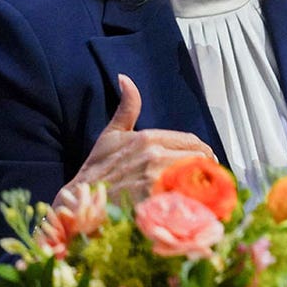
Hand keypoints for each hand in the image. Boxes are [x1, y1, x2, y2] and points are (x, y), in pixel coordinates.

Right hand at [56, 74, 215, 209]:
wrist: (83, 198)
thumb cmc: (97, 169)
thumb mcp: (111, 133)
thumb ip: (127, 107)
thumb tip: (125, 79)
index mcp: (148, 138)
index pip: (193, 142)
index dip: (202, 152)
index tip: (202, 161)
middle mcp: (155, 156)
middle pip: (200, 160)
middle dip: (204, 170)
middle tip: (201, 180)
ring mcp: (157, 180)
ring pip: (198, 180)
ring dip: (201, 187)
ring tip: (196, 194)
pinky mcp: (157, 203)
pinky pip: (188, 201)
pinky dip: (193, 204)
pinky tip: (188, 207)